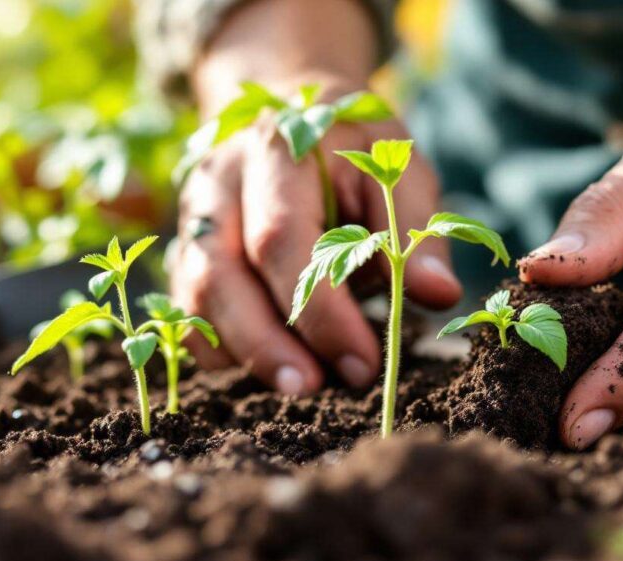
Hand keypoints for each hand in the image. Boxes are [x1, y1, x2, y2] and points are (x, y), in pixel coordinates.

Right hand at [168, 0, 459, 394]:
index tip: (363, 361)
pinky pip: (184, 305)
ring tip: (296, 385)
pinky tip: (261, 367)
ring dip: (240, 350)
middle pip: (220, 271)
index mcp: (276, 150)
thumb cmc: (355, 149)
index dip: (320, 308)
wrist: (292, 110)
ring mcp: (193, 215)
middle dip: (265, 342)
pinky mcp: (186, 246)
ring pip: (195, 293)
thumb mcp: (398, 168)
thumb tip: (437, 294)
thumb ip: (416, 228)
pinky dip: (216, 345)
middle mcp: (219, 181)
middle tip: (314, 389)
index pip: (283, 238)